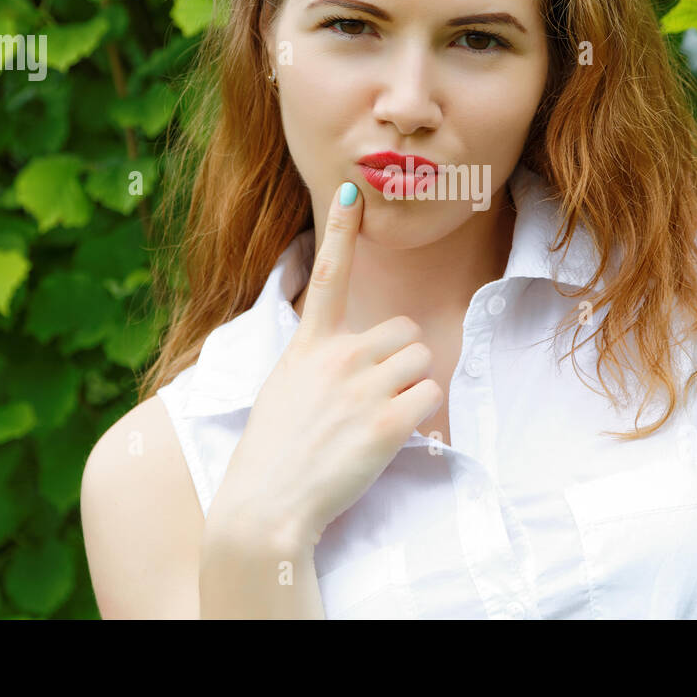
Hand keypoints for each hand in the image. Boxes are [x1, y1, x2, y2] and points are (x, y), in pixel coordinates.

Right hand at [215, 181, 444, 547]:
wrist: (265, 507)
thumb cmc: (272, 452)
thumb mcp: (282, 388)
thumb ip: (316, 360)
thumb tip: (346, 350)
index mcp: (308, 346)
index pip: (328, 275)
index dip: (340, 230)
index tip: (352, 189)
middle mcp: (337, 357)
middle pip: (405, 332)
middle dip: (400, 361)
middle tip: (374, 399)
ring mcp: (361, 389)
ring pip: (422, 359)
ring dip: (413, 387)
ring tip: (378, 419)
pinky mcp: (387, 423)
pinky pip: (431, 395)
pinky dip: (422, 416)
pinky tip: (392, 437)